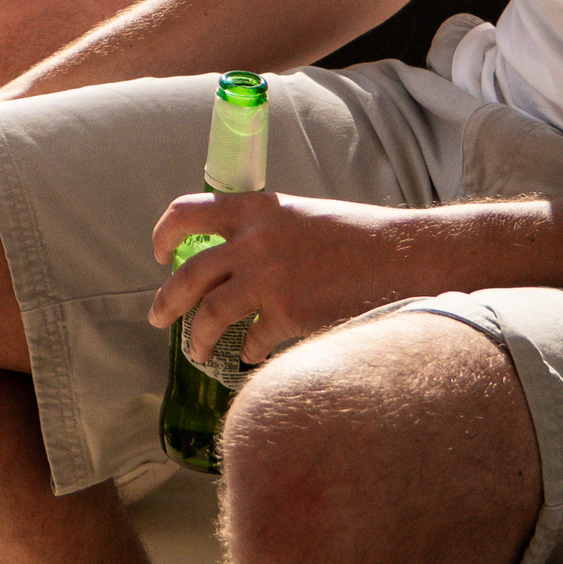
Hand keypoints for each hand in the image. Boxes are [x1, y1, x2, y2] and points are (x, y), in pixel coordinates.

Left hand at [148, 190, 435, 365]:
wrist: (405, 255)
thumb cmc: (357, 236)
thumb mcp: (300, 216)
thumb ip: (263, 231)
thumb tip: (231, 259)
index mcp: (256, 208)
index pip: (187, 211)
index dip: (164, 234)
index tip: (159, 255)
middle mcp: (254, 240)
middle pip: (188, 274)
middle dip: (166, 300)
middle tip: (157, 317)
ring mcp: (269, 278)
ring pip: (210, 314)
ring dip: (197, 336)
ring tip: (195, 350)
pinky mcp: (288, 312)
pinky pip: (251, 339)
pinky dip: (247, 351)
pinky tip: (249, 355)